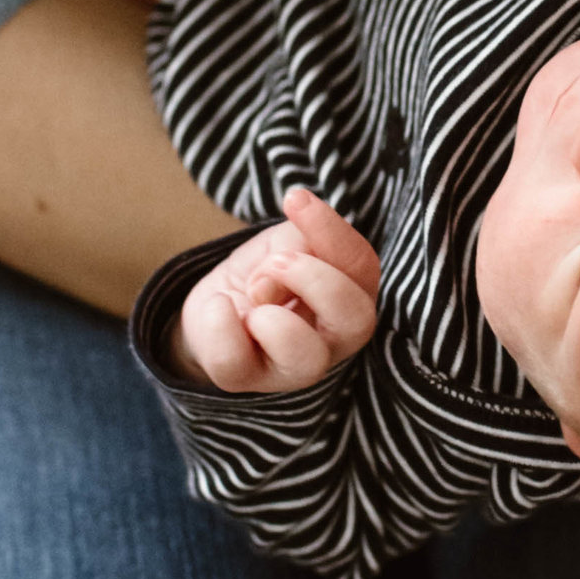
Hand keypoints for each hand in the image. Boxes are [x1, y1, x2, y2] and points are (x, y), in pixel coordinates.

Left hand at [173, 187, 379, 391]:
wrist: (218, 306)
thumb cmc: (265, 274)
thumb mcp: (287, 243)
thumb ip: (301, 242)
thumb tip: (288, 261)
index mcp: (352, 297)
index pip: (362, 266)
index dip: (332, 231)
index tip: (295, 199)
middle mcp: (333, 340)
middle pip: (356, 320)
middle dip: (314, 279)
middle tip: (275, 262)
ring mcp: (292, 368)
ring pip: (305, 358)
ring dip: (273, 315)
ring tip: (253, 293)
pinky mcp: (244, 380)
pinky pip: (234, 362)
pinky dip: (220, 324)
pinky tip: (219, 306)